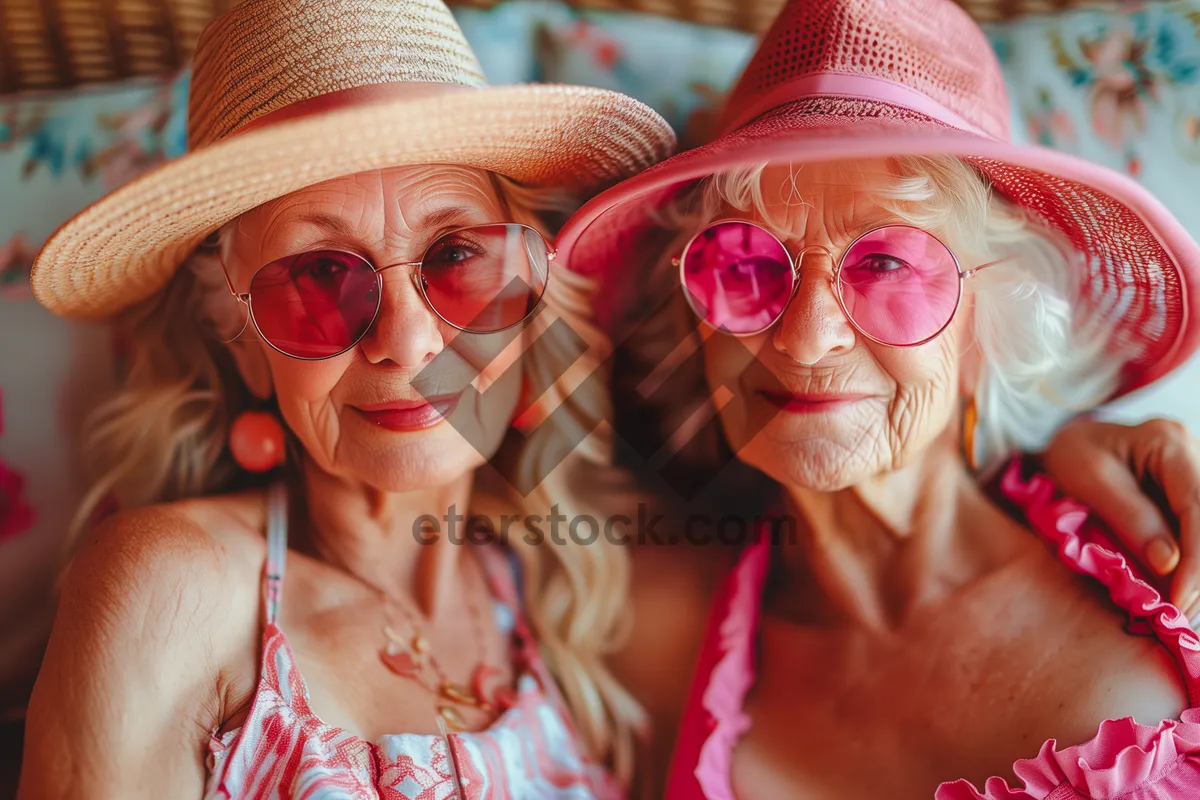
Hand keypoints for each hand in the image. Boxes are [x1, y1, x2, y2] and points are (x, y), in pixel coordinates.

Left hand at [1041, 417, 1199, 619]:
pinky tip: (1180, 593)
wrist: (1069, 446)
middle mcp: (1195, 456)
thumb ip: (1130, 518)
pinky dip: (1191, 566)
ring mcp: (1197, 478)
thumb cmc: (1071, 457)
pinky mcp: (1191, 499)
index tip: (1179, 600)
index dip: (1196, 561)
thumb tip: (1169, 564)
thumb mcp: (1088, 480)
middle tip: (1182, 614)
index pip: (1198, 506)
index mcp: (1170, 443)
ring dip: (1198, 574)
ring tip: (1182, 609)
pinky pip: (1196, 532)